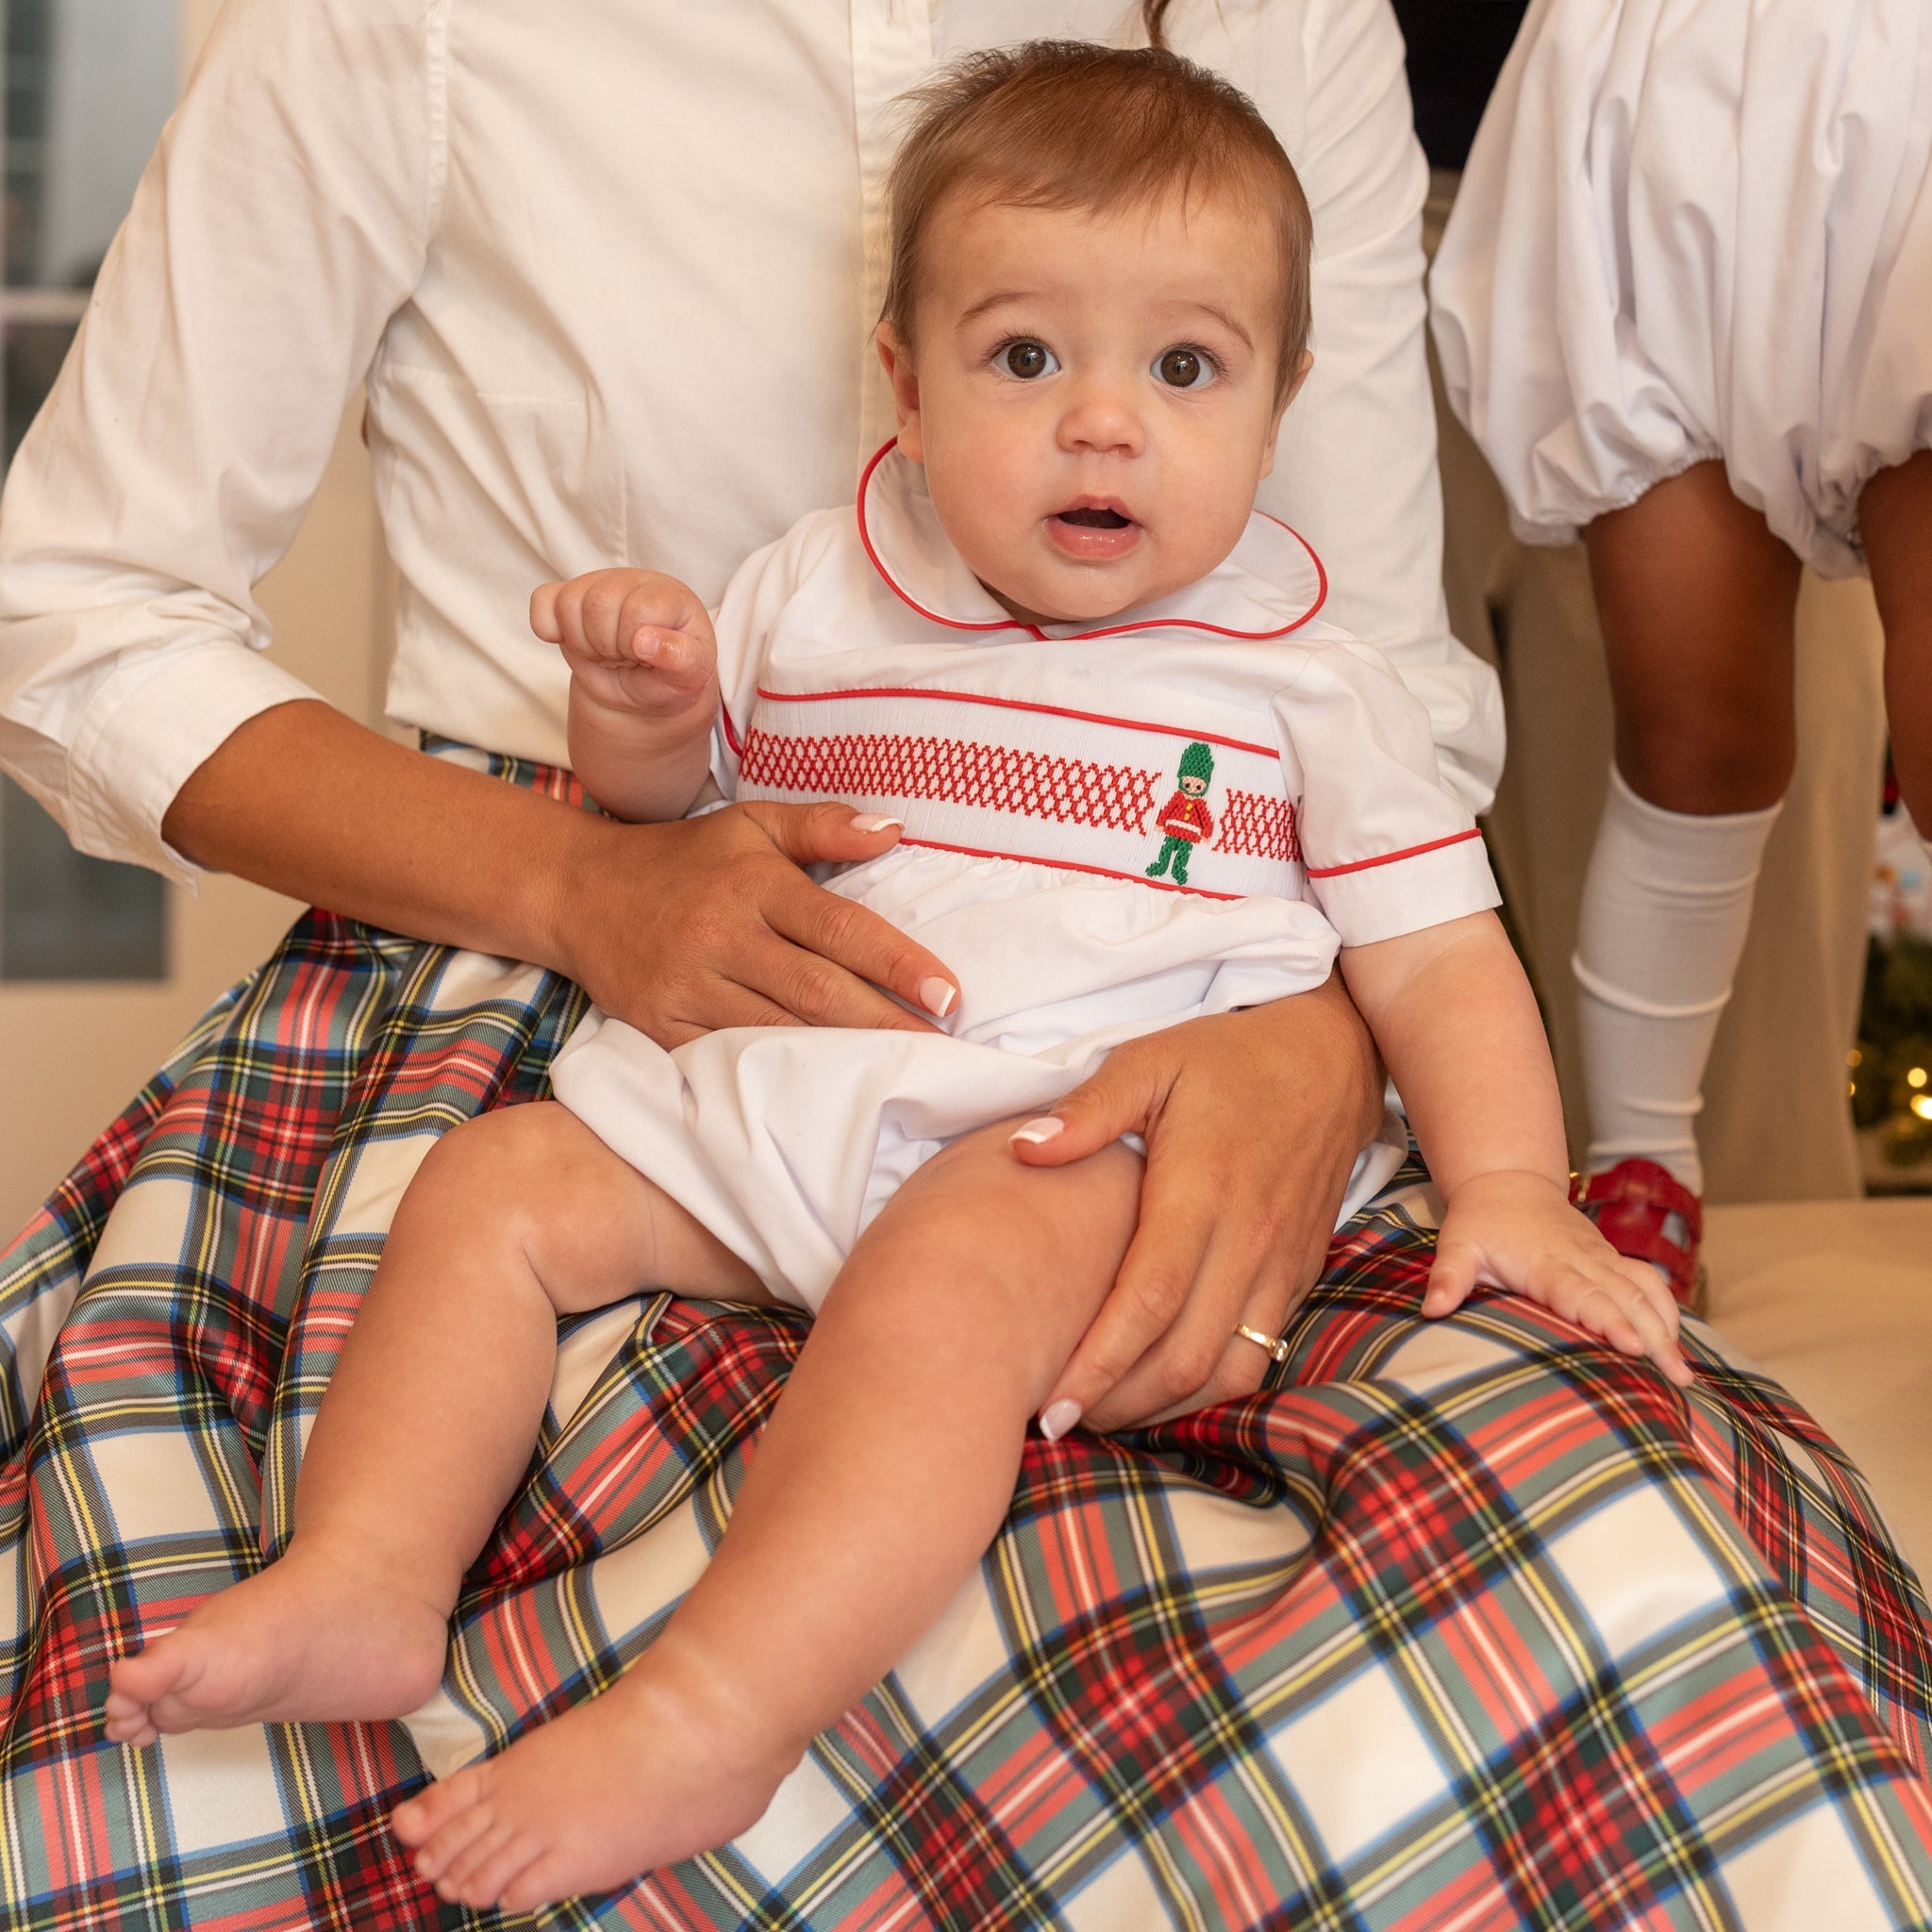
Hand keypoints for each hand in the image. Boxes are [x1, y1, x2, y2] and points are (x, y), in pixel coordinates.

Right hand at [532, 568, 715, 719]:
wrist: (642, 689)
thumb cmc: (668, 677)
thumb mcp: (689, 678)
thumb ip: (682, 660)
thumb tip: (645, 641)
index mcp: (670, 595)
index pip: (638, 608)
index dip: (635, 643)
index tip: (645, 656)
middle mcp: (633, 581)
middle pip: (598, 604)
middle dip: (607, 645)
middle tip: (623, 657)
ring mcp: (598, 584)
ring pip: (568, 604)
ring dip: (583, 643)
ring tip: (605, 651)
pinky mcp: (567, 595)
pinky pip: (542, 601)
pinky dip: (549, 630)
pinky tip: (576, 641)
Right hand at [549, 799, 958, 1044]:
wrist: (579, 890)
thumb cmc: (685, 859)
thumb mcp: (751, 823)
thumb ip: (822, 826)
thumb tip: (893, 829)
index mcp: (755, 884)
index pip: (840, 927)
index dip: (897, 962)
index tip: (949, 994)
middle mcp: (723, 936)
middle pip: (818, 990)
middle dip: (886, 1024)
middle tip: (943, 1052)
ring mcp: (689, 986)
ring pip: (778, 1032)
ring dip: (842, 1061)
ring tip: (899, 1079)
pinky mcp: (661, 1026)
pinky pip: (728, 1059)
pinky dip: (777, 1080)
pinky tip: (823, 1095)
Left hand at [1017, 977, 1382, 1433]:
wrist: (1332, 1057)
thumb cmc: (1227, 1058)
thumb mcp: (1149, 1061)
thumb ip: (1088, 1111)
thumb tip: (1024, 1151)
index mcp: (1202, 1191)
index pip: (1148, 1301)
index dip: (1098, 1364)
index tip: (1049, 1406)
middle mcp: (1248, 1239)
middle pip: (1185, 1357)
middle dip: (1119, 1403)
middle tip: (1056, 1422)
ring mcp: (1280, 1264)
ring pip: (1227, 1371)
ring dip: (1163, 1406)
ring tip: (1101, 1413)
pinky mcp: (1298, 1275)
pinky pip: (1257, 1355)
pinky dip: (1206, 1386)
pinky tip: (1157, 1388)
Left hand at [1423, 1170, 1692, 1386]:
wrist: (1506, 1182)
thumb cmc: (1480, 1221)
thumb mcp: (1456, 1245)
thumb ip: (1448, 1276)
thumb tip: (1432, 1310)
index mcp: (1546, 1263)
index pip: (1583, 1294)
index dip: (1610, 1320)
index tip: (1634, 1347)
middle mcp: (1582, 1259)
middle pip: (1626, 1298)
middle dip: (1654, 1337)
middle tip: (1676, 1378)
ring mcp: (1601, 1258)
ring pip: (1645, 1290)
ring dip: (1668, 1328)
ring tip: (1683, 1373)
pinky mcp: (1611, 1259)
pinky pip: (1648, 1282)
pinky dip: (1667, 1310)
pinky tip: (1677, 1343)